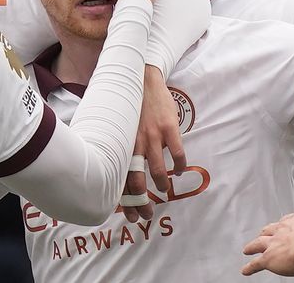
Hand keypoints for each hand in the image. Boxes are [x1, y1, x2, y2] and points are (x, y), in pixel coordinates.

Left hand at [122, 66, 186, 222]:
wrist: (143, 79)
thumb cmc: (130, 106)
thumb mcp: (119, 128)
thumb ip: (120, 147)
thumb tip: (115, 170)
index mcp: (121, 145)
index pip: (121, 179)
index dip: (125, 200)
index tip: (130, 215)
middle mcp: (134, 143)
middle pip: (137, 180)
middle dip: (142, 201)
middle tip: (147, 214)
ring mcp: (152, 135)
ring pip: (156, 169)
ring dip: (161, 184)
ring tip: (164, 191)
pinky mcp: (168, 128)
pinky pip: (176, 153)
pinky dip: (178, 165)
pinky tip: (178, 171)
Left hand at [241, 212, 293, 276]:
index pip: (289, 221)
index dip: (286, 224)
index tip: (285, 225)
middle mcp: (283, 229)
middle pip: (270, 230)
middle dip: (266, 232)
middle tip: (263, 234)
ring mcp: (274, 243)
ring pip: (259, 243)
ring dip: (252, 247)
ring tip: (247, 249)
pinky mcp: (269, 258)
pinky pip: (256, 263)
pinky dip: (250, 267)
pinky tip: (246, 270)